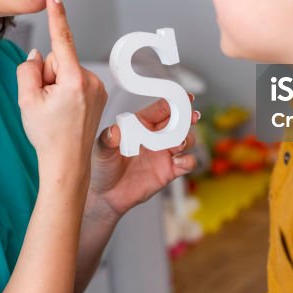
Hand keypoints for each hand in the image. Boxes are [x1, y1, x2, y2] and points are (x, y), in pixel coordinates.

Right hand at [16, 0, 107, 184]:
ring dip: (57, 84)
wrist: (67, 163)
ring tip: (56, 110)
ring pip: (67, 70)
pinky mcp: (99, 93)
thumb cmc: (47, 135)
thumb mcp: (26, 100)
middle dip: (48, 74)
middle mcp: (90, 80)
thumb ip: (28, 71)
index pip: (62, 39)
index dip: (57, 15)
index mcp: (73, 80)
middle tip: (45, 103)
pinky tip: (65, 111)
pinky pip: (75, 80)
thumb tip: (38, 55)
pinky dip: (66, 90)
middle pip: (59, 59)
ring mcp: (98, 87)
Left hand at [88, 95, 199, 219]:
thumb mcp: (101, 150)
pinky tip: (177, 162)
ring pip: (186, 140)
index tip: (184, 97)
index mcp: (141, 124)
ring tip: (179, 143)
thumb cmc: (103, 168)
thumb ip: (107, 139)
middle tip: (191, 116)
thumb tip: (113, 131)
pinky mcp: (169, 171)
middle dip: (187, 117)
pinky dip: (187, 161)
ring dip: (187, 138)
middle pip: (178, 122)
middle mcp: (155, 136)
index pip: (161, 108)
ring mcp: (164, 153)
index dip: (174, 101)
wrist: (106, 196)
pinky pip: (187, 163)